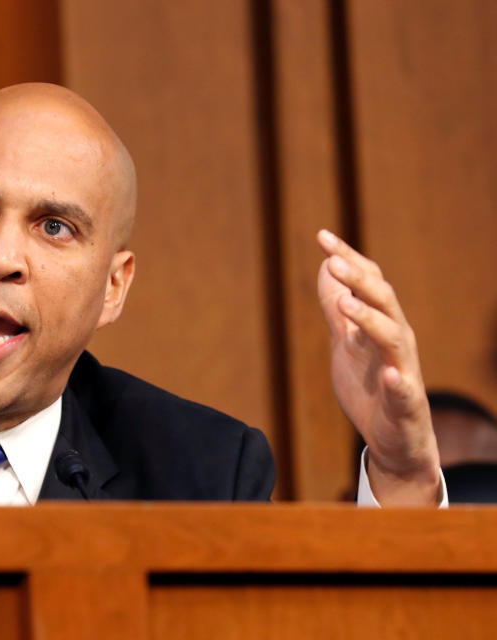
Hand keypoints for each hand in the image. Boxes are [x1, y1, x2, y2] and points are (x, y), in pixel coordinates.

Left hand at [316, 229, 439, 504]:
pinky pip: (405, 391)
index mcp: (379, 325)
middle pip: (383, 302)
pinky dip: (398, 382)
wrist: (393, 439)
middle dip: (360, 280)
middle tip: (332, 261)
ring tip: (347, 304)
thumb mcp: (345, 343)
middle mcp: (395, 341)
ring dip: (371, 319)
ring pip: (394, 338)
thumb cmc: (370, 386)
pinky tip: (390, 375)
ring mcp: (403, 371)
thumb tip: (325, 266)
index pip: (367, 283)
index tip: (322, 235)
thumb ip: (337, 308)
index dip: (347, 259)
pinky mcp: (407, 405)